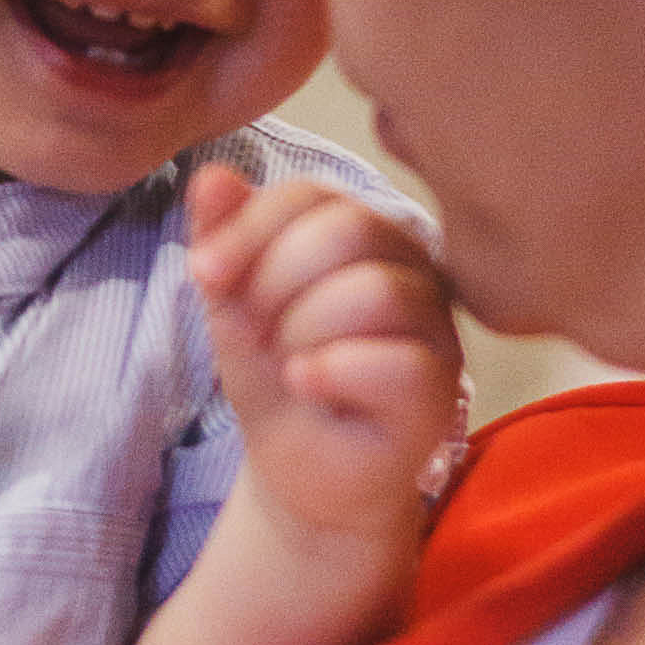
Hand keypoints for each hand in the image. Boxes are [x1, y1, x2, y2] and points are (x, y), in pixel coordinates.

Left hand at [188, 168, 466, 557]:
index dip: (249, 228)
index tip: (204, 273)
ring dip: (301, 332)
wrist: (298, 469)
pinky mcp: (441, 390)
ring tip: (288, 365)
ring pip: (374, 292)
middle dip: (274, 281)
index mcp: (364, 230)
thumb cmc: (276, 374)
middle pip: (349, 229)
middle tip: (254, 332)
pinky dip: (332, 372)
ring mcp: (435, 327)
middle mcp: (412, 266)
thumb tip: (210, 175)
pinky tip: (306, 386)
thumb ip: (223, 235)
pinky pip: (396, 362)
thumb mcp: (233, 299)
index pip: (312, 192)